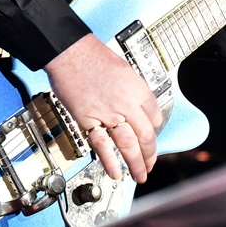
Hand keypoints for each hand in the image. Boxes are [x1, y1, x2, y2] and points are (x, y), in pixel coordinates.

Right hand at [43, 33, 161, 181]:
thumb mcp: (125, 70)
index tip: (152, 137)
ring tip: (139, 175)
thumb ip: (132, 91)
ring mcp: (108, 113)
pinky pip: (102, 145)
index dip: (155, 130)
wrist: (70, 51)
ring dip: (136, 163)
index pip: (155, 116)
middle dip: (150, 155)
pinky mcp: (88, 120)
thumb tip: (137, 108)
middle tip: (150, 165)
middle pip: (146, 136)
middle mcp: (126, 103)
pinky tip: (116, 173)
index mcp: (138, 89)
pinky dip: (110, 161)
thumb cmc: (93, 55)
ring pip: (128, 145)